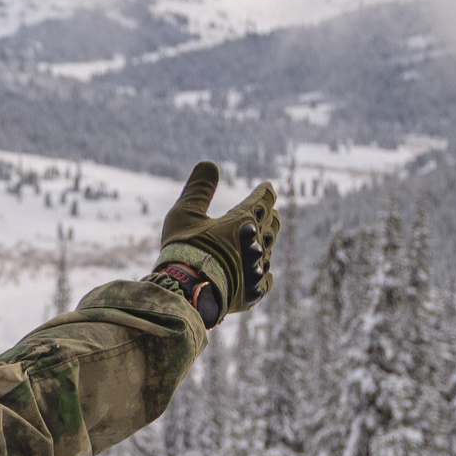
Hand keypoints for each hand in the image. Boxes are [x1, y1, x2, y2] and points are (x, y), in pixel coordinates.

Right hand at [157, 161, 279, 317]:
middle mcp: (256, 244)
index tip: (267, 187)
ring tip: (260, 241)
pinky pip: (265, 279)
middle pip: (270, 224)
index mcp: (243, 221)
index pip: (262, 200)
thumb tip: (209, 163)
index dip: (265, 192)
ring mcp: (256, 270)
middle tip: (267, 211)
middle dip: (268, 215)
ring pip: (268, 250)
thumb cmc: (184, 249)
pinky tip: (261, 273)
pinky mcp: (253, 293)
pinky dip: (263, 272)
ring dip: (264, 242)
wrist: (187, 292)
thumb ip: (199, 188)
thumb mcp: (185, 213)